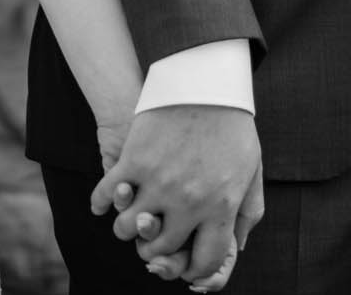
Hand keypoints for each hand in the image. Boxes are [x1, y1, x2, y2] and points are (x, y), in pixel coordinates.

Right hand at [89, 105, 261, 289]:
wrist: (206, 80)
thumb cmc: (233, 126)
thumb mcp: (251, 171)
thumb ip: (248, 212)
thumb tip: (238, 246)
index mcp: (221, 207)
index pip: (203, 261)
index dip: (192, 269)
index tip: (184, 264)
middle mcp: (189, 202)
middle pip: (160, 247)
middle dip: (155, 249)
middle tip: (151, 236)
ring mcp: (159, 182)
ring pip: (128, 227)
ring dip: (125, 227)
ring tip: (128, 217)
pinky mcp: (134, 160)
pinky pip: (107, 194)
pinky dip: (100, 203)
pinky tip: (100, 205)